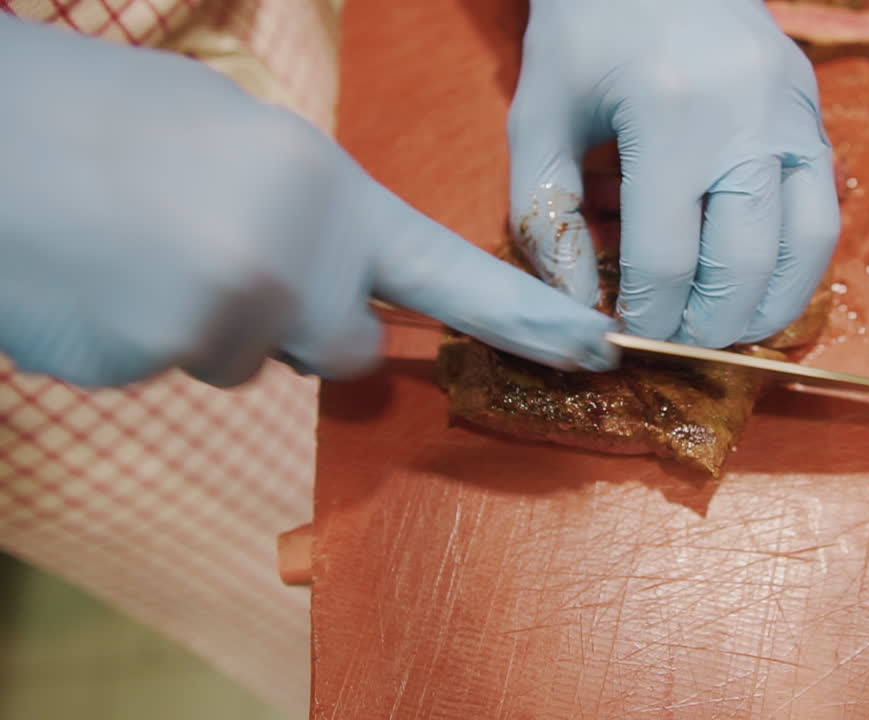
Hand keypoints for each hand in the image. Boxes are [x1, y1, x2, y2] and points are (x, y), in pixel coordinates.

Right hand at [0, 17, 617, 388]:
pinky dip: (148, 332)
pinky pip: (178, 366)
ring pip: (251, 358)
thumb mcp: (247, 141)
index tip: (594, 350)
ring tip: (144, 245)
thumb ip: (316, 216)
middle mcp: (293, 264)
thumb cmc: (113, 117)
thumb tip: (343, 283)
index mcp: (328, 193)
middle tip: (227, 255)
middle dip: (305, 324)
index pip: (449, 274)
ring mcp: (222, 320)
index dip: (525, 319)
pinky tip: (102, 273)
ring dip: (215, 322)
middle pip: (343, 348)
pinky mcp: (150, 360)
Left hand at [508, 0, 840, 347]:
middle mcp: (748, 118)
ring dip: (768, 306)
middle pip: (744, 265)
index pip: (668, 258)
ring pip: (806, 247)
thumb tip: (578, 306)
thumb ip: (546, 215)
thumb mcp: (539, 114)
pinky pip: (823, 208)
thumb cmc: (585, 26)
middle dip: (707, 325)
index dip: (647, 317)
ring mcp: (794, 113)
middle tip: (675, 344)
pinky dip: (796, 261)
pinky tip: (759, 282)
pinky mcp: (814, 112)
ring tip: (726, 330)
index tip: (626, 337)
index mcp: (671, 115)